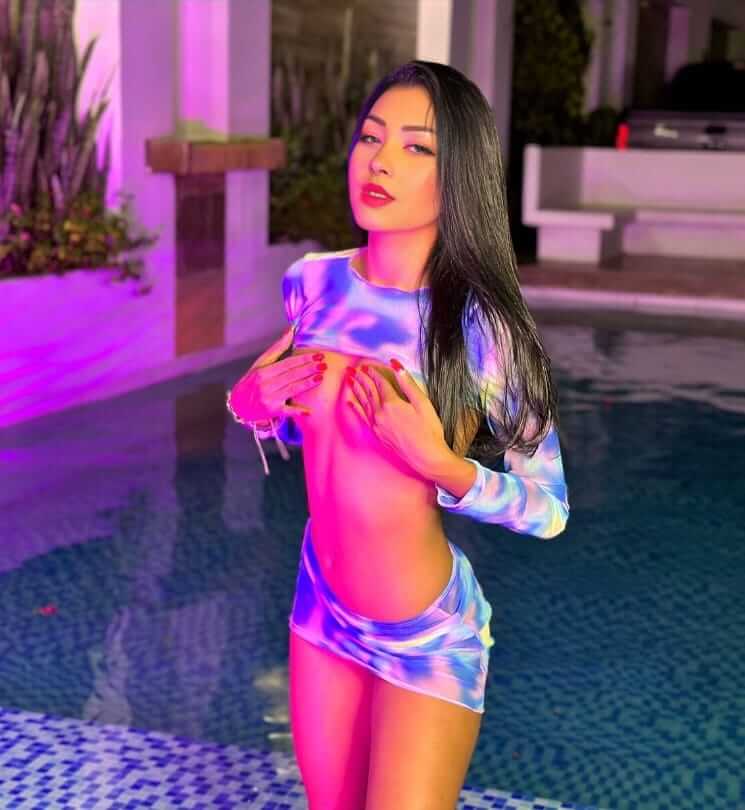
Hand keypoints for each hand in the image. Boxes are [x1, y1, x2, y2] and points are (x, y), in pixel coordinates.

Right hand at [228, 326, 323, 422]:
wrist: (239, 403)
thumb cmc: (253, 380)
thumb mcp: (262, 363)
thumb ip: (278, 348)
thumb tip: (292, 329)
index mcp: (263, 371)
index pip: (287, 363)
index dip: (303, 359)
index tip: (318, 355)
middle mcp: (265, 384)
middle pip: (291, 375)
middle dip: (308, 369)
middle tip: (324, 365)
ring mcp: (269, 398)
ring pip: (291, 389)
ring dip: (306, 384)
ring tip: (320, 378)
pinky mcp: (272, 411)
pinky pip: (287, 411)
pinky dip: (297, 411)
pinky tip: (309, 410)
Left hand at [345, 358, 450, 477]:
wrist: (426, 457)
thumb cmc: (429, 430)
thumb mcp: (422, 402)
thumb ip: (407, 383)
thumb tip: (395, 365)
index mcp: (392, 403)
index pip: (380, 384)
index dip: (374, 373)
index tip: (367, 366)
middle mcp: (380, 413)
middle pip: (369, 391)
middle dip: (361, 378)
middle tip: (353, 369)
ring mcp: (377, 425)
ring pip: (363, 403)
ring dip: (356, 390)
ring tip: (349, 380)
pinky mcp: (377, 434)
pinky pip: (362, 417)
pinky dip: (356, 408)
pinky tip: (351, 403)